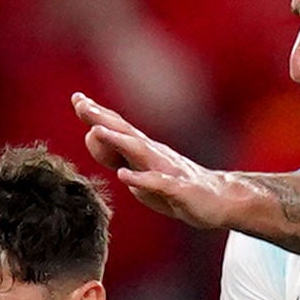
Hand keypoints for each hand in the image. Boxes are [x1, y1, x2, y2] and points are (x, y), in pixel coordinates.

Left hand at [75, 93, 242, 230]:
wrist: (222, 200)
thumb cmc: (178, 188)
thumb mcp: (140, 170)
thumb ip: (117, 155)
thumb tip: (92, 136)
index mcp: (145, 151)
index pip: (119, 128)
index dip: (98, 114)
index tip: (77, 99)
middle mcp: (155, 154)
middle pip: (125, 132)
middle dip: (102, 118)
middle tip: (80, 103)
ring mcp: (168, 170)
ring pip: (140, 152)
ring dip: (118, 140)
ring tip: (96, 131)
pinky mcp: (180, 189)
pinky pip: (158, 183)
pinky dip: (140, 178)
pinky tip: (123, 175)